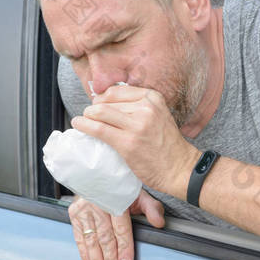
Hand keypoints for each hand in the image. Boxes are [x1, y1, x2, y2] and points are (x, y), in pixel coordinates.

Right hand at [68, 189, 164, 259]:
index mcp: (116, 199)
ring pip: (91, 240)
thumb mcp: (140, 194)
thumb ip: (151, 208)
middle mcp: (99, 205)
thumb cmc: (122, 188)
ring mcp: (84, 210)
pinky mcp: (75, 214)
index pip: (121, 229)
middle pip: (105, 238)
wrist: (97, 174)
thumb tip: (160, 223)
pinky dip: (85, 254)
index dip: (124, 248)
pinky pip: (79, 238)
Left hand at [71, 86, 200, 197]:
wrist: (180, 169)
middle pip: (106, 101)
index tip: (97, 106)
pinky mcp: (127, 142)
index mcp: (152, 97)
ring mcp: (137, 124)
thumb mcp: (158, 115)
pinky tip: (78, 125)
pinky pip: (98, 129)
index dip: (102, 98)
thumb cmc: (167, 145)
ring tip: (83, 121)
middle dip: (93, 108)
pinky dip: (84, 125)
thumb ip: (138, 107)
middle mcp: (145, 107)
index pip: (116, 90)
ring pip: (99, 112)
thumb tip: (107, 103)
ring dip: (86, 116)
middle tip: (90, 117)